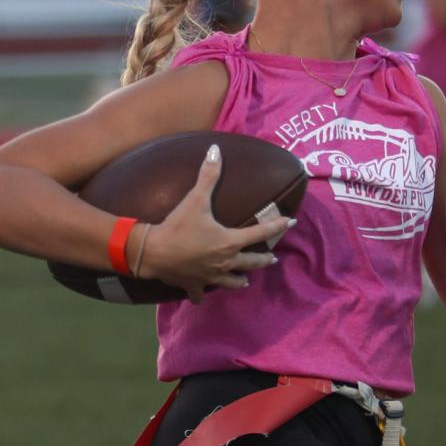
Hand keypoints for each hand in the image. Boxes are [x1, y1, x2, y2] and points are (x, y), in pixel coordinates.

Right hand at [140, 145, 295, 303]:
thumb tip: (215, 149)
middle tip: (272, 259)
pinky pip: (202, 293)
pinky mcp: (195, 285)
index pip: (261, 232)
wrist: (153, 252)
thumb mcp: (195, 199)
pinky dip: (203, 294)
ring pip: (233, 282)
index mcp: (230, 241)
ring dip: (240, 280)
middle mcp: (226, 261)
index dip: (278, 225)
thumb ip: (208, 175)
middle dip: (264, 260)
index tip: (292, 222)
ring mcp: (211, 276)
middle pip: (252, 262)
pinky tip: (203, 295)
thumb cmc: (177, 226)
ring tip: (245, 280)